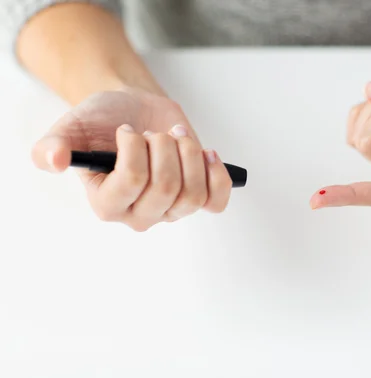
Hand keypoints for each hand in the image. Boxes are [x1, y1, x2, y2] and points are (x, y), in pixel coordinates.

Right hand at [31, 88, 232, 230]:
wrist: (133, 112)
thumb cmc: (102, 122)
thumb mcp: (71, 127)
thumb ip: (53, 145)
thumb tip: (53, 160)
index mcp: (107, 203)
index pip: (132, 183)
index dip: (135, 149)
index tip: (127, 130)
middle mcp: (139, 214)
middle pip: (167, 189)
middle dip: (164, 148)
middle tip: (152, 133)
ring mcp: (170, 209)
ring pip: (194, 193)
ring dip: (189, 153)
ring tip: (175, 136)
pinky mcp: (196, 197)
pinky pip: (216, 201)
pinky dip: (216, 174)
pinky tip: (205, 152)